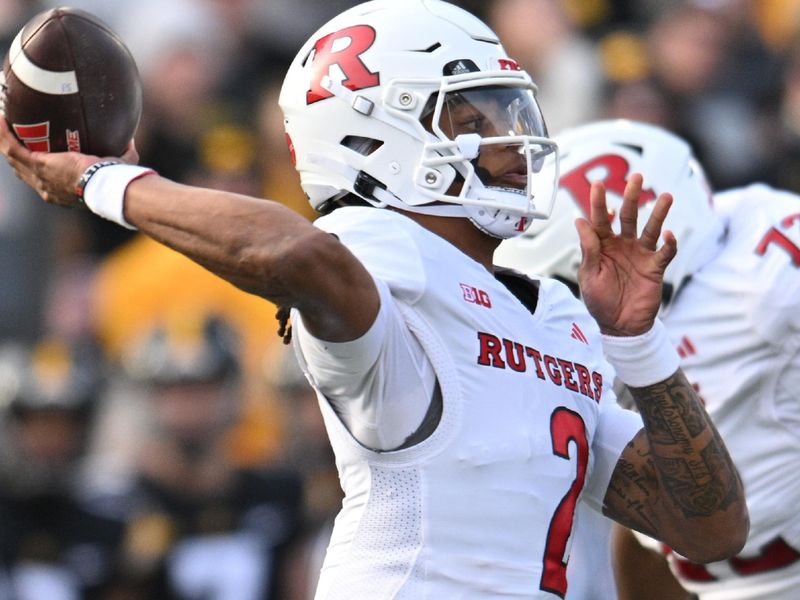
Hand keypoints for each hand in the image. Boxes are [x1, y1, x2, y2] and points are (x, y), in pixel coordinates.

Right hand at [0, 118, 138, 207]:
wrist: (106, 186)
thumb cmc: (115, 181)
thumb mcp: (117, 168)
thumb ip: (124, 155)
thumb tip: (130, 141)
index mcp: (61, 192)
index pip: (42, 181)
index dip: (34, 169)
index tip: (34, 155)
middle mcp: (46, 188)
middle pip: (22, 170)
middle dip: (15, 153)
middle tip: (11, 135)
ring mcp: (39, 178)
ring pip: (13, 158)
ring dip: (4, 140)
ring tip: (1, 122)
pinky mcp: (38, 165)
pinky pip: (13, 147)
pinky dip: (4, 133)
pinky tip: (0, 118)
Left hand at [575, 173, 675, 336]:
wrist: (619, 326)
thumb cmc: (599, 302)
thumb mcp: (589, 275)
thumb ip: (589, 249)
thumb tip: (579, 221)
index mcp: (602, 246)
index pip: (600, 219)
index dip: (599, 202)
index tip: (597, 184)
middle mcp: (622, 245)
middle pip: (629, 216)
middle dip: (632, 197)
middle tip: (637, 177)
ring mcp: (640, 255)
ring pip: (650, 229)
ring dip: (658, 213)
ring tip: (666, 196)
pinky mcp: (655, 267)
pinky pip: (665, 252)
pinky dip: (669, 243)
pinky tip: (670, 234)